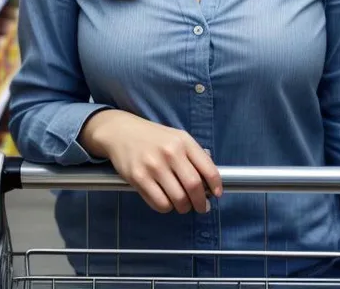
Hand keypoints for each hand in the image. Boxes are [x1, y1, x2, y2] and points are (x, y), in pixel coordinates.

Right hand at [79, 110, 222, 214]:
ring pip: (178, 199)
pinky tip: (165, 200)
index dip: (216, 185)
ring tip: (182, 204)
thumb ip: (193, 156)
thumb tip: (209, 183)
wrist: (122, 132)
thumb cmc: (153, 137)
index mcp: (183, 141)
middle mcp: (170, 153)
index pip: (207, 168)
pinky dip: (166, 207)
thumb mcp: (177, 137)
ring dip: (183, 207)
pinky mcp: (138, 178)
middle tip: (201, 207)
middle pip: (194, 187)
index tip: (217, 194)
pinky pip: (159, 203)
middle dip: (201, 202)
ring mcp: (153, 166)